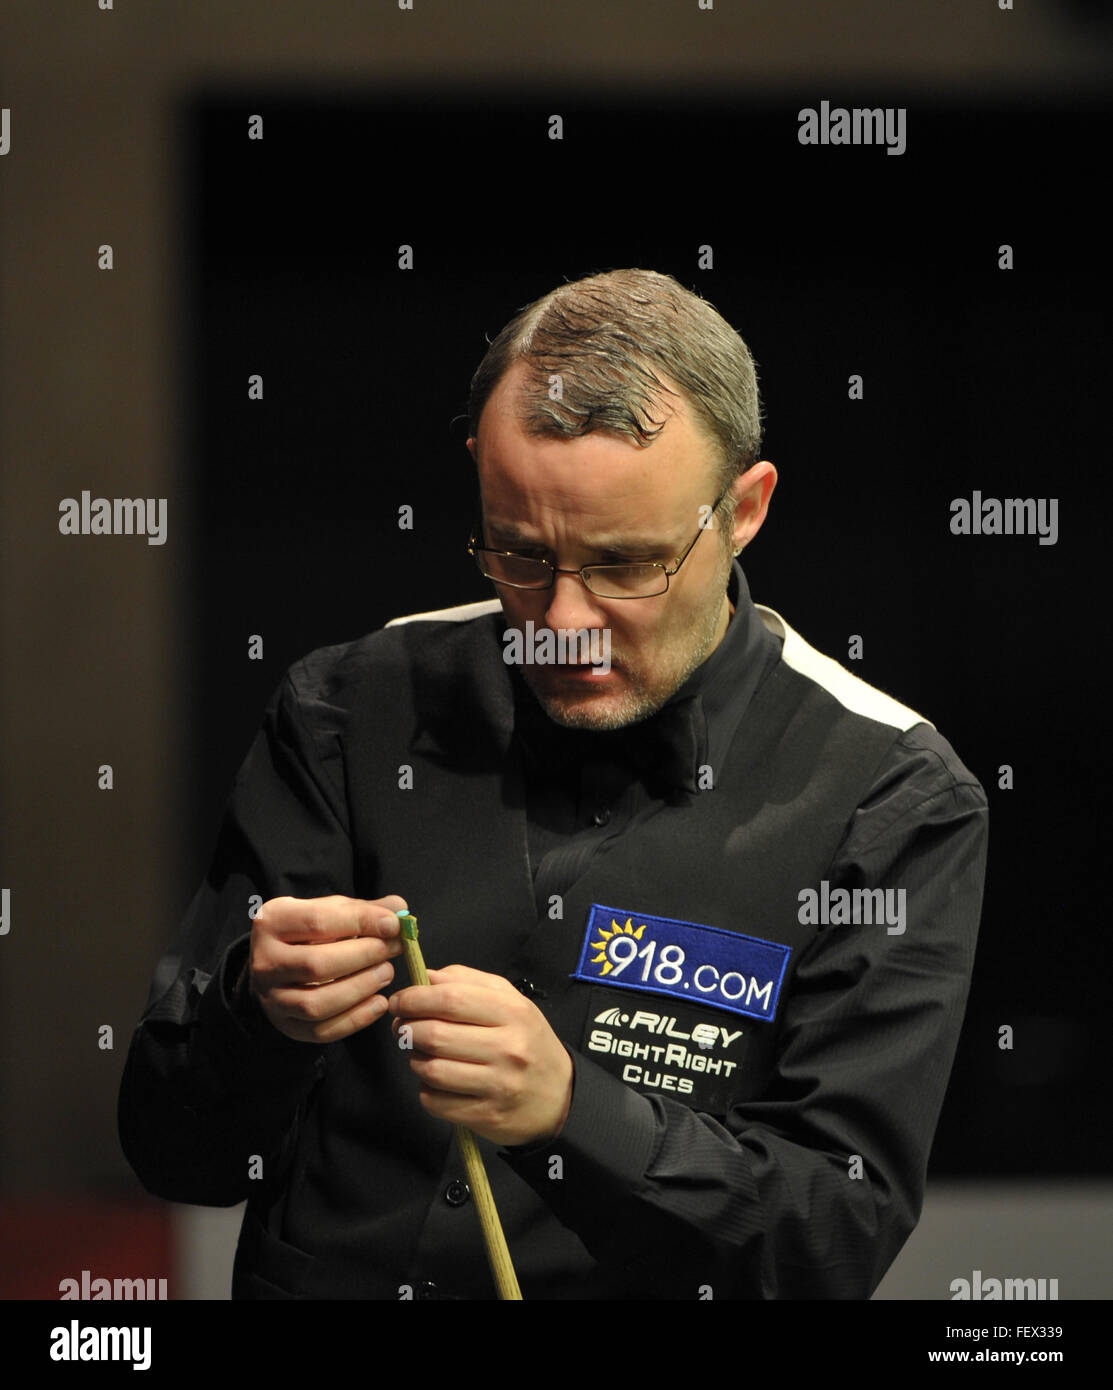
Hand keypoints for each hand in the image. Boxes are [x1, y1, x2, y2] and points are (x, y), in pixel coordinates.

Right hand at [247, 894, 406, 1043]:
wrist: (279, 963)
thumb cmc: (311, 932)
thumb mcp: (330, 910)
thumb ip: (364, 909)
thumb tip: (399, 909)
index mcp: (271, 923)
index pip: (319, 922)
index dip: (361, 922)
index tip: (393, 924)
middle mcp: (264, 962)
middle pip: (317, 965)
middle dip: (364, 957)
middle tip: (394, 949)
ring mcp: (272, 998)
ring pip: (317, 1003)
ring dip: (360, 988)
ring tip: (386, 973)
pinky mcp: (286, 1025)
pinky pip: (322, 1031)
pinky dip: (356, 1019)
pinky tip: (379, 1002)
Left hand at [388, 965, 573, 1147]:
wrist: (561, 1097)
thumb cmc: (528, 1042)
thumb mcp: (511, 1002)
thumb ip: (468, 982)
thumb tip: (427, 976)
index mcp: (513, 1013)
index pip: (450, 999)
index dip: (415, 998)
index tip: (400, 1001)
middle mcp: (508, 1048)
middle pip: (436, 1034)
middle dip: (408, 1029)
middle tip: (403, 1028)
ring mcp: (498, 1085)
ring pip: (432, 1070)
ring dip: (415, 1060)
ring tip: (421, 1054)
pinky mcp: (487, 1116)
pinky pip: (436, 1102)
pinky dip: (426, 1090)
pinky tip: (436, 1081)